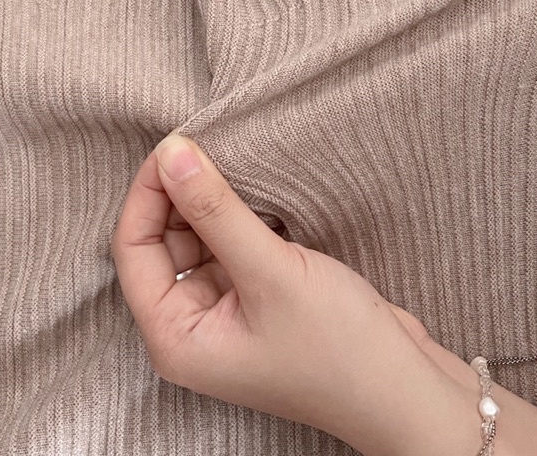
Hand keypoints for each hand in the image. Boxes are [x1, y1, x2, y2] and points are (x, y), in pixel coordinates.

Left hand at [111, 134, 478, 455]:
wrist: (404, 387)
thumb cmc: (337, 347)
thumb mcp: (270, 270)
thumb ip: (216, 210)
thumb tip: (172, 154)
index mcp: (175, 337)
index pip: (133, 249)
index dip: (147, 194)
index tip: (173, 148)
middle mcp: (193, 327)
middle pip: (162, 243)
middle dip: (178, 195)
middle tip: (205, 148)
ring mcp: (227, 313)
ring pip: (197, 242)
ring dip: (209, 204)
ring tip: (232, 165)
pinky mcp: (257, 299)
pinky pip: (230, 247)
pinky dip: (237, 218)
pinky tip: (257, 194)